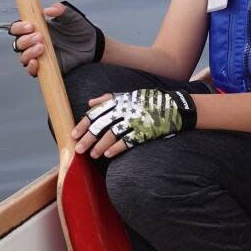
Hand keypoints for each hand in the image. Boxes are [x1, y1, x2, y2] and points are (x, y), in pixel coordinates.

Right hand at [9, 1, 103, 77]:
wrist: (93, 45)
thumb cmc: (80, 30)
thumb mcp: (72, 17)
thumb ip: (61, 10)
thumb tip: (47, 10)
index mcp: (36, 29)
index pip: (18, 28)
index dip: (19, 27)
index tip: (30, 26)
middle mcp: (34, 43)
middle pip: (19, 43)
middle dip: (26, 40)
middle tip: (40, 36)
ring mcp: (39, 55)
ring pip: (23, 56)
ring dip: (28, 52)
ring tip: (42, 47)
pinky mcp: (45, 67)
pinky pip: (32, 70)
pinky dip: (31, 67)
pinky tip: (36, 62)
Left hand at [73, 86, 196, 158]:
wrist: (177, 107)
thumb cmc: (151, 101)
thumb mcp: (131, 95)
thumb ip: (110, 98)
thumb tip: (90, 103)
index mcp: (121, 100)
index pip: (97, 112)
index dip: (84, 124)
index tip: (74, 134)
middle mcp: (127, 110)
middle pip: (102, 125)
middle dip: (88, 138)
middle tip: (79, 150)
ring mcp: (137, 120)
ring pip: (112, 134)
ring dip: (100, 146)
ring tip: (94, 155)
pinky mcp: (146, 130)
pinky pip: (128, 141)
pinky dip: (117, 148)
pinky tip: (109, 154)